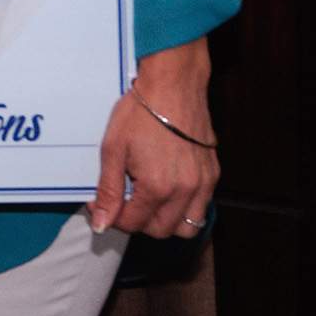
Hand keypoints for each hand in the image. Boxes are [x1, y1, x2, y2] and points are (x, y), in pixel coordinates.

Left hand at [87, 37, 216, 238]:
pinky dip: (185, 208)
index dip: (113, 217)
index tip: (102, 204)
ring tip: (148, 201)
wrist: (173, 84)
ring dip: (165, 222)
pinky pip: (202, 206)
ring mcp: (202, 184)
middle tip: (124, 201)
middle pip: (160, 231)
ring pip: (187, 226)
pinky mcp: (212, 174)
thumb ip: (109, 191)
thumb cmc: (140, 112)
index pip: (134, 224)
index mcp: (157, 187)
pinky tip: (168, 190)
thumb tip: (102, 223)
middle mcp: (185, 191)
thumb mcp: (113, 149)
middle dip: (138, 222)